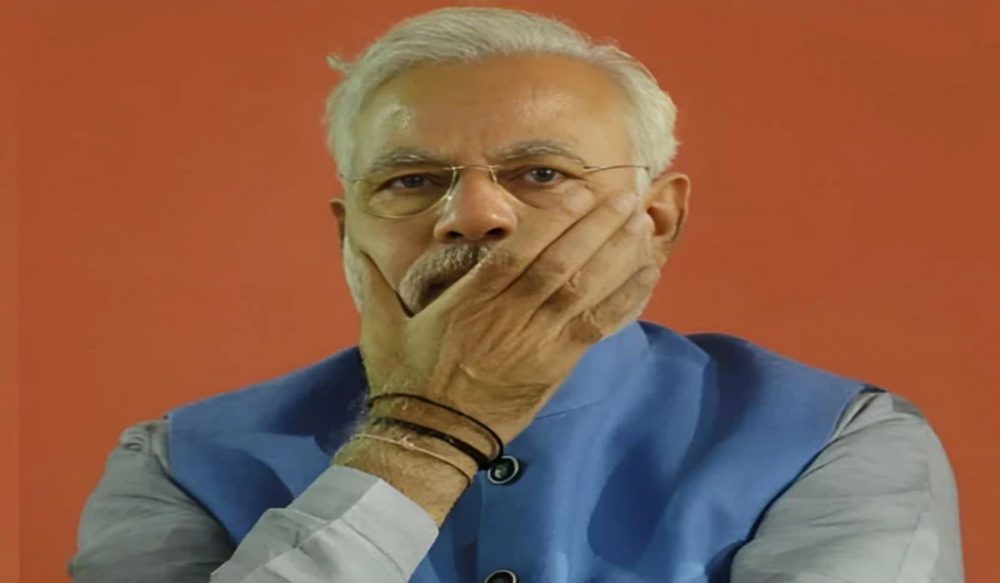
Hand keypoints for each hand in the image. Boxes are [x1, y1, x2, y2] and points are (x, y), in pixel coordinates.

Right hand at [355, 191, 659, 445]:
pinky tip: (646, 272)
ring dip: (617, 255)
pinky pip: (597, 327)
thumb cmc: (403, 375)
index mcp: (469, 304)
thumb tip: (338, 212)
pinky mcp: (557, 366)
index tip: (581, 190)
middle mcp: (508, 319)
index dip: (555, 221)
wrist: (428, 438)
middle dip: (598, 227)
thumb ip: (366, 262)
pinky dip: (625, 298)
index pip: (518, 254)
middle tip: (628, 192)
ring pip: (585, 292)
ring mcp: (537, 344)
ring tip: (642, 221)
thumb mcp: (378, 318)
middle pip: (561, 266)